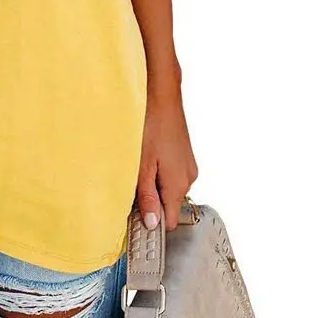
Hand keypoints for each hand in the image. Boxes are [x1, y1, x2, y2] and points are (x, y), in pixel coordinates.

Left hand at [136, 70, 197, 232]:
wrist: (162, 95)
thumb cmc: (150, 127)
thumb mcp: (142, 166)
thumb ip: (147, 196)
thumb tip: (151, 223)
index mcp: (179, 185)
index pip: (170, 221)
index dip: (152, 222)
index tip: (134, 219)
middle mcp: (188, 178)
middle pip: (169, 204)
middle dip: (150, 201)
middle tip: (129, 188)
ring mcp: (187, 165)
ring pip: (168, 188)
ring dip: (153, 184)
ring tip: (136, 167)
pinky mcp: (183, 155)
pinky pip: (170, 173)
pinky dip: (158, 172)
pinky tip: (145, 157)